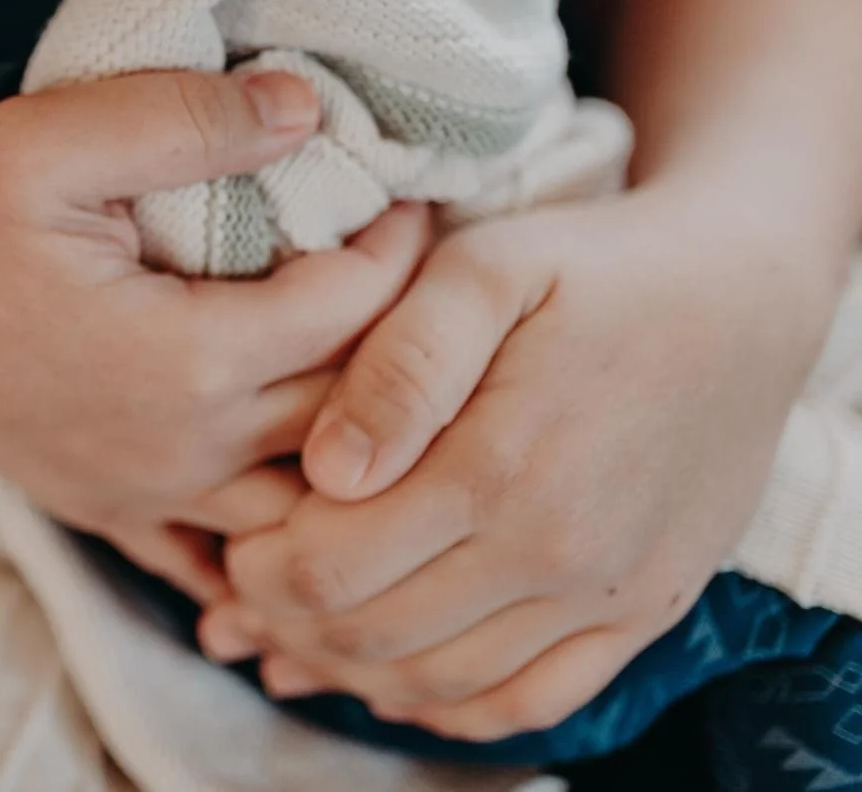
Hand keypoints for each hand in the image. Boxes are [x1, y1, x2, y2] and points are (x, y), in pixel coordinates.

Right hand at [0, 70, 429, 594]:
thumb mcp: (48, 141)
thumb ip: (183, 120)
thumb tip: (310, 109)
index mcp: (183, 364)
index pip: (353, 312)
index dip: (404, 249)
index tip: (418, 194)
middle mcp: (179, 453)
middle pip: (349, 410)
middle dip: (402, 338)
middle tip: (423, 267)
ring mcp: (144, 494)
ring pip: (307, 493)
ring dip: (356, 431)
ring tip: (377, 358)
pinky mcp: (109, 508)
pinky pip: (226, 550)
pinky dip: (281, 521)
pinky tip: (303, 484)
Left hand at [199, 185, 842, 739]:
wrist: (739, 297)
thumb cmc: (593, 268)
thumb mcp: (485, 270)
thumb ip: (399, 366)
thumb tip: (328, 468)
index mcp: (499, 470)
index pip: (333, 568)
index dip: (259, 565)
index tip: (232, 534)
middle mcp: (556, 553)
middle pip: (374, 634)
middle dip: (288, 621)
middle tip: (243, 586)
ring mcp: (606, 595)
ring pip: (441, 683)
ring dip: (350, 669)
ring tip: (294, 630)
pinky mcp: (644, 613)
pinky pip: (531, 701)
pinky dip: (447, 705)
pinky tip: (393, 677)